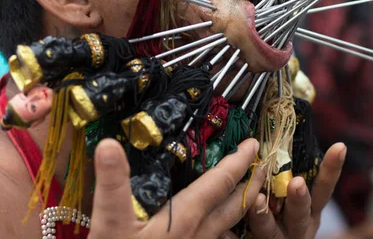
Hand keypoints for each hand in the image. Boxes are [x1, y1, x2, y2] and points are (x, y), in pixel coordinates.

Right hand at [88, 138, 265, 238]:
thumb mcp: (109, 223)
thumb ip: (112, 184)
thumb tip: (108, 145)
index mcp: (186, 217)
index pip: (222, 181)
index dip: (239, 160)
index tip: (253, 143)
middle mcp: (200, 234)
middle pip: (236, 205)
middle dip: (252, 182)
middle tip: (263, 164)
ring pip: (229, 226)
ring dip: (241, 206)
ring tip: (249, 191)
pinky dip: (225, 230)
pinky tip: (218, 227)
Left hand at [244, 142, 346, 238]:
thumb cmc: (275, 215)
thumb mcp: (286, 195)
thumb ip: (282, 175)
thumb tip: (265, 139)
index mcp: (310, 209)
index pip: (323, 186)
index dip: (332, 168)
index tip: (339, 146)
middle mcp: (300, 225)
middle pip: (302, 212)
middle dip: (299, 198)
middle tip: (297, 183)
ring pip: (272, 231)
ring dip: (264, 217)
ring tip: (258, 200)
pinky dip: (244, 229)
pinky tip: (236, 221)